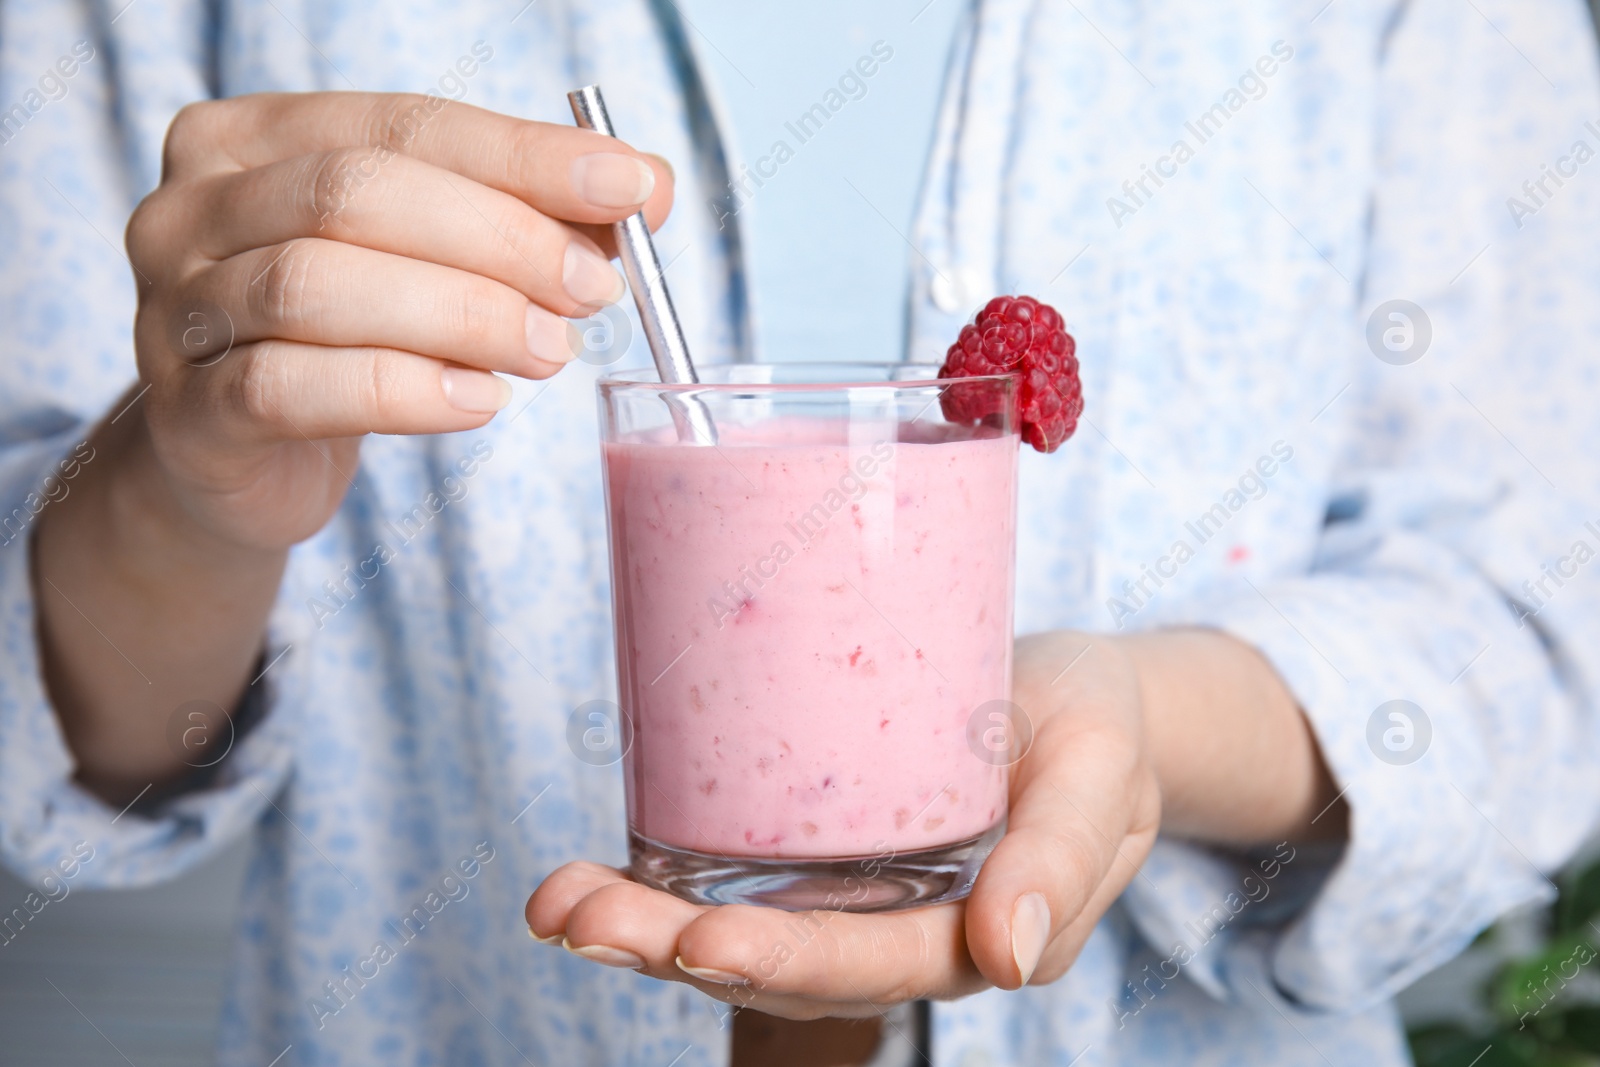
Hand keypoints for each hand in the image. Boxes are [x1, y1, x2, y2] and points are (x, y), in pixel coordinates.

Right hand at [38, 91, 674, 795]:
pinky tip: (475, 401)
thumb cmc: (352, 338)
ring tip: (548, 351)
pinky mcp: (187, 413)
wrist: (242, 459)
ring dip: (460, 316)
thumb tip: (650, 188)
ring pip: (317, 286)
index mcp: (253, 138)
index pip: (404, 124)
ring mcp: (174, 310)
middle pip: (356, 193)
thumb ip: (535, 216)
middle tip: (592, 292)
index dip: (525, 157)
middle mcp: (192, 208)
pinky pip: (289, 387)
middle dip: (499, 240)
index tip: (629, 190)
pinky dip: (401, 391)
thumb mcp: (439, 261)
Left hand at [526, 631, 1162, 1018]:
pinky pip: (735, 883)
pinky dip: (658, 886)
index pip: (872, 965)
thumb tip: (1007, 958)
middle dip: (671, 951)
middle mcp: (902, 934)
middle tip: (577, 917)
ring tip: (555, 903)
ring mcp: (854, 898)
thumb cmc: (1098, 730)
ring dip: (641, 929)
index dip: (785, 961)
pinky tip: (590, 875)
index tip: (700, 941)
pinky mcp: (820, 851)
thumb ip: (1064, 859)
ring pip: (740, 934)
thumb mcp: (1101, 772)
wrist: (1083, 700)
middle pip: (780, 965)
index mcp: (977, 933)